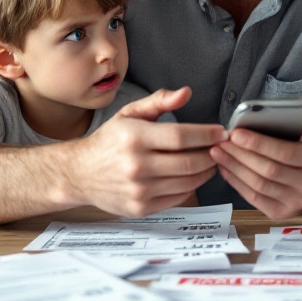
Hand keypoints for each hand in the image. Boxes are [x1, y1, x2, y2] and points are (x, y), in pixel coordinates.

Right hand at [66, 87, 224, 216]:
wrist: (80, 174)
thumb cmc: (109, 141)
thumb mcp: (129, 114)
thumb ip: (159, 101)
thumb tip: (186, 93)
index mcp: (134, 137)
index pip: (180, 137)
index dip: (206, 135)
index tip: (222, 132)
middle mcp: (136, 165)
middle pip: (188, 163)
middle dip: (211, 155)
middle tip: (221, 147)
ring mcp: (138, 190)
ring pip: (187, 182)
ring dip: (206, 171)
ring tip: (211, 160)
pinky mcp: (140, 207)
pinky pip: (177, 198)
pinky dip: (191, 187)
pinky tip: (194, 175)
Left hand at [211, 104, 301, 219]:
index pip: (286, 153)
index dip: (259, 144)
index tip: (236, 133)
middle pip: (268, 170)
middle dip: (241, 155)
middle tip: (222, 142)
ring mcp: (293, 201)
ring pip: (258, 184)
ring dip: (234, 167)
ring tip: (217, 152)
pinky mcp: (279, 212)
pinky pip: (253, 197)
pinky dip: (235, 182)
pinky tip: (224, 168)